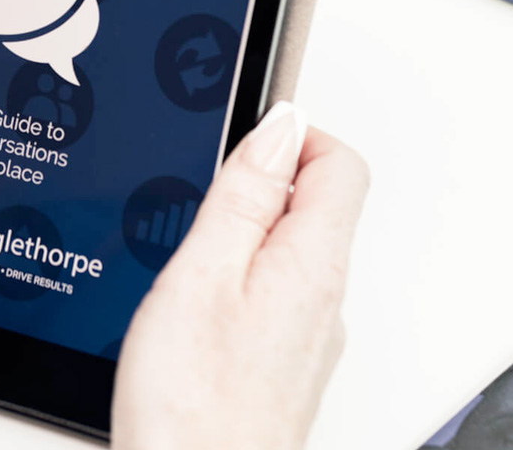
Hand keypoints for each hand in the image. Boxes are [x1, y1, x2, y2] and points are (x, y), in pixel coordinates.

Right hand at [111, 102, 368, 449]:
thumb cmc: (192, 400)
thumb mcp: (205, 271)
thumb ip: (246, 194)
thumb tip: (281, 124)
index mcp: (312, 263)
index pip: (340, 164)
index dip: (292, 133)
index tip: (238, 137)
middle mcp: (325, 296)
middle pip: (315, 201)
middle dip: (258, 177)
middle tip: (196, 191)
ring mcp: (308, 330)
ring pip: (289, 244)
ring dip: (242, 223)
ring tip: (185, 243)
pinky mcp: (283, 354)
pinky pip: (274, 284)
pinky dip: (237, 265)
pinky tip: (192, 289)